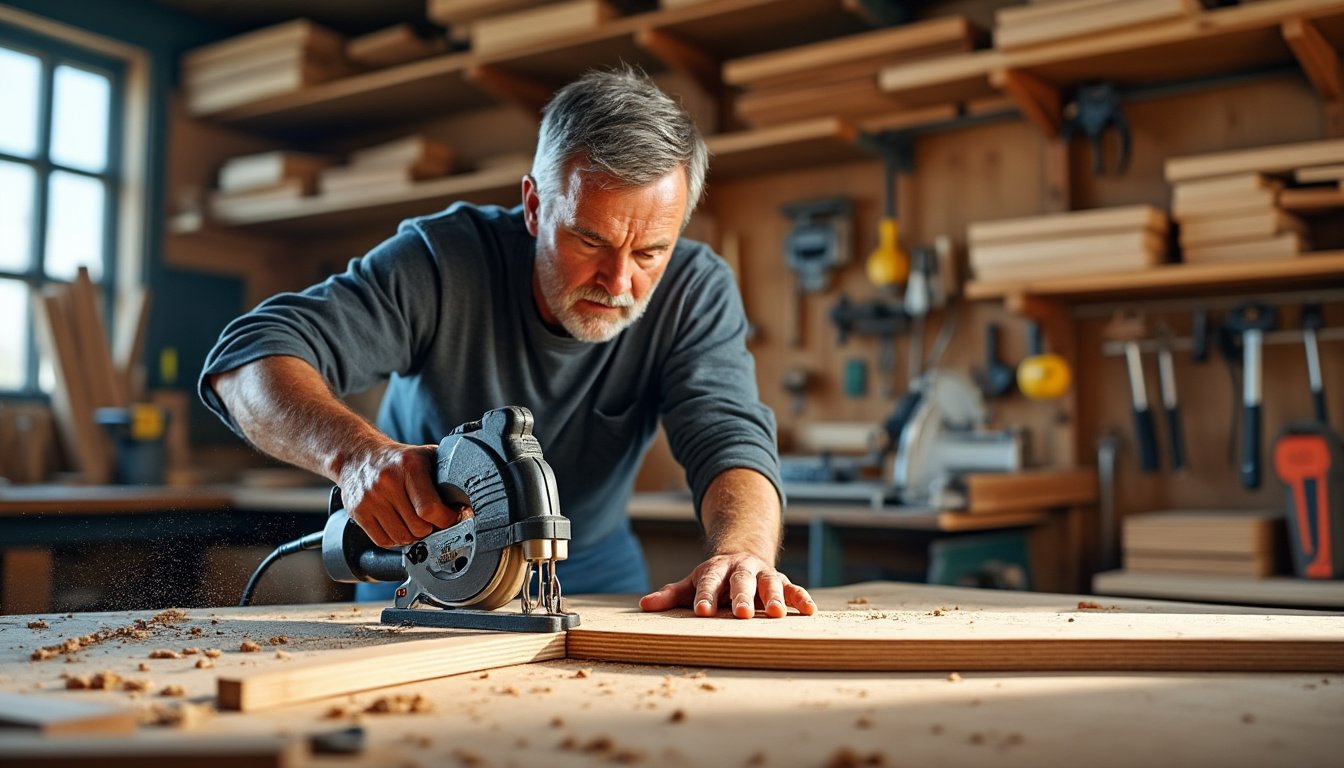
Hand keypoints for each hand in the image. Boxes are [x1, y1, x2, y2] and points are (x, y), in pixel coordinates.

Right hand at [337, 441, 462, 547]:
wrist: (357, 455)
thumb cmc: (397, 458)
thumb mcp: (424, 455)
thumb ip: (445, 472)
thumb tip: (467, 498)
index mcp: (409, 466)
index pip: (430, 508)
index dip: (446, 519)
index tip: (452, 517)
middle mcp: (387, 481)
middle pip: (418, 527)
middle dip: (431, 528)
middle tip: (433, 520)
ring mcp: (370, 498)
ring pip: (402, 538)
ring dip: (413, 536)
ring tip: (416, 523)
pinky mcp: (358, 511)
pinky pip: (384, 541)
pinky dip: (395, 540)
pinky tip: (400, 526)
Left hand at [639, 553, 815, 618]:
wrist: (742, 553)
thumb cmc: (714, 578)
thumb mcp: (692, 582)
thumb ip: (671, 594)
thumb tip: (644, 605)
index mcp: (717, 570)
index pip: (709, 582)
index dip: (705, 597)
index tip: (701, 612)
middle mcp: (741, 569)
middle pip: (742, 581)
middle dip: (742, 597)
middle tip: (742, 613)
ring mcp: (764, 574)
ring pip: (770, 583)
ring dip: (775, 598)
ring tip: (777, 614)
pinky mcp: (782, 582)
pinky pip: (794, 589)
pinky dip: (801, 598)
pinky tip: (810, 611)